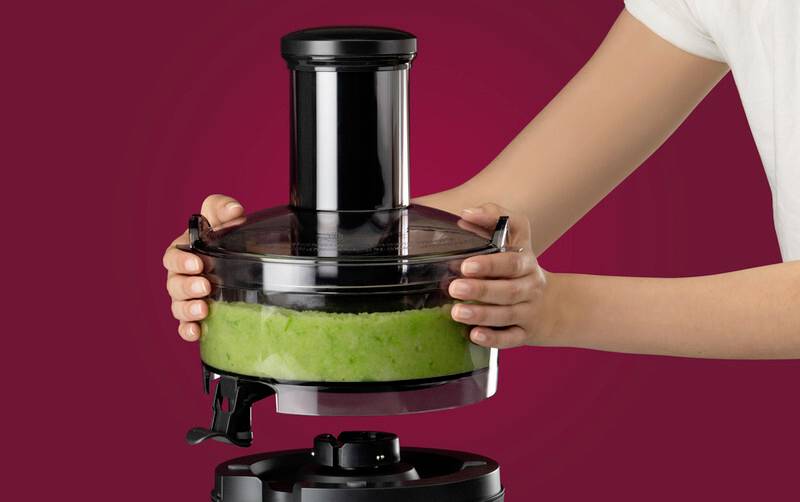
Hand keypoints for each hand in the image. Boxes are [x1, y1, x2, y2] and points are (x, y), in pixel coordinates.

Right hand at [162, 194, 244, 340]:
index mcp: (183, 252)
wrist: (242, 255)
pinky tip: (196, 333)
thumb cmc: (225, 234)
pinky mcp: (198, 315)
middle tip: (205, 287)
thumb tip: (235, 211)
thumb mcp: (224, 216)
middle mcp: (182, 276)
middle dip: (187, 287)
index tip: (197, 264)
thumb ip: (223, 207)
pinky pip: (186, 325)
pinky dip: (188, 330)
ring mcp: (188, 297)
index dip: (181, 262)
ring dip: (187, 310)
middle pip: (173, 284)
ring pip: (178, 306)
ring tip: (203, 310)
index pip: (173, 257)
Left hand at [449, 203, 549, 347]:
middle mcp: (529, 286)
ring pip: (508, 315)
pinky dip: (493, 339)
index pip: (512, 260)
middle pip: (509, 290)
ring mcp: (528, 311)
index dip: (490, 263)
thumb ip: (492, 218)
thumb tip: (466, 214)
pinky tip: (474, 335)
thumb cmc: (518, 267)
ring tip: (457, 312)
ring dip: (481, 314)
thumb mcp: (514, 237)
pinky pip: (511, 339)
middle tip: (455, 287)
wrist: (551, 305)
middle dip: (481, 289)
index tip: (467, 264)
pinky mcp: (524, 334)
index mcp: (526, 261)